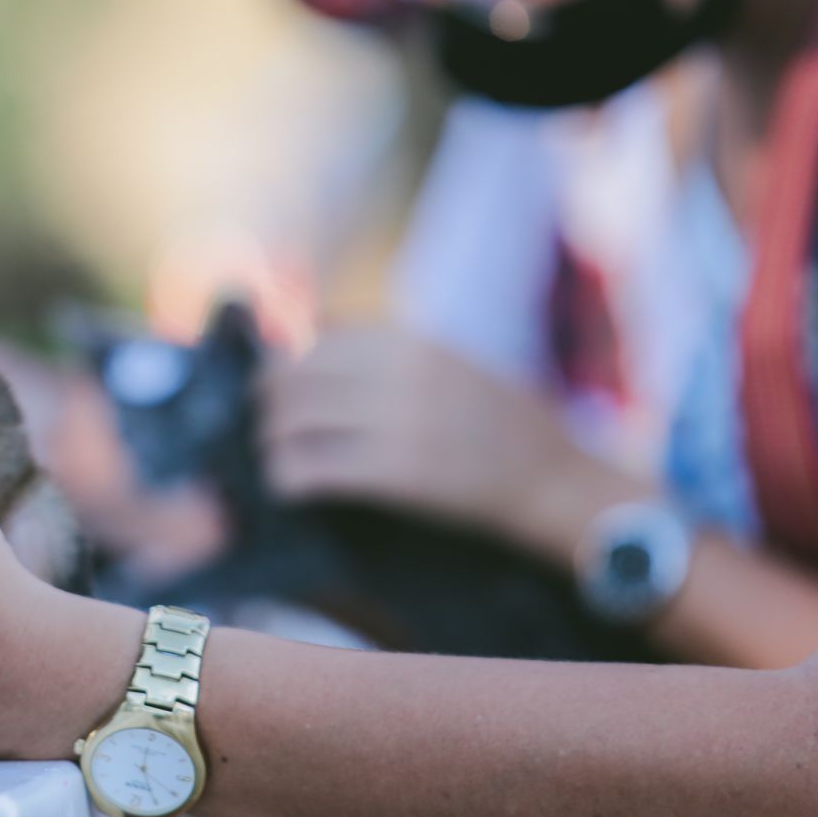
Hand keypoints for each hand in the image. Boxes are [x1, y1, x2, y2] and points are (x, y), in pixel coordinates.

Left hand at [258, 326, 635, 557]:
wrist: (554, 478)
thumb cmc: (502, 423)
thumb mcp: (450, 361)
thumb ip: (390, 349)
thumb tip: (315, 327)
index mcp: (412, 341)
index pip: (319, 338)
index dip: (286, 362)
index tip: (278, 384)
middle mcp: (400, 372)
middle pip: (296, 376)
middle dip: (268, 402)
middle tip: (263, 425)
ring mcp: (398, 420)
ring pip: (296, 421)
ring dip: (271, 442)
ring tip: (271, 457)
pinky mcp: (398, 472)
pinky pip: (316, 469)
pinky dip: (289, 478)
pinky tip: (286, 488)